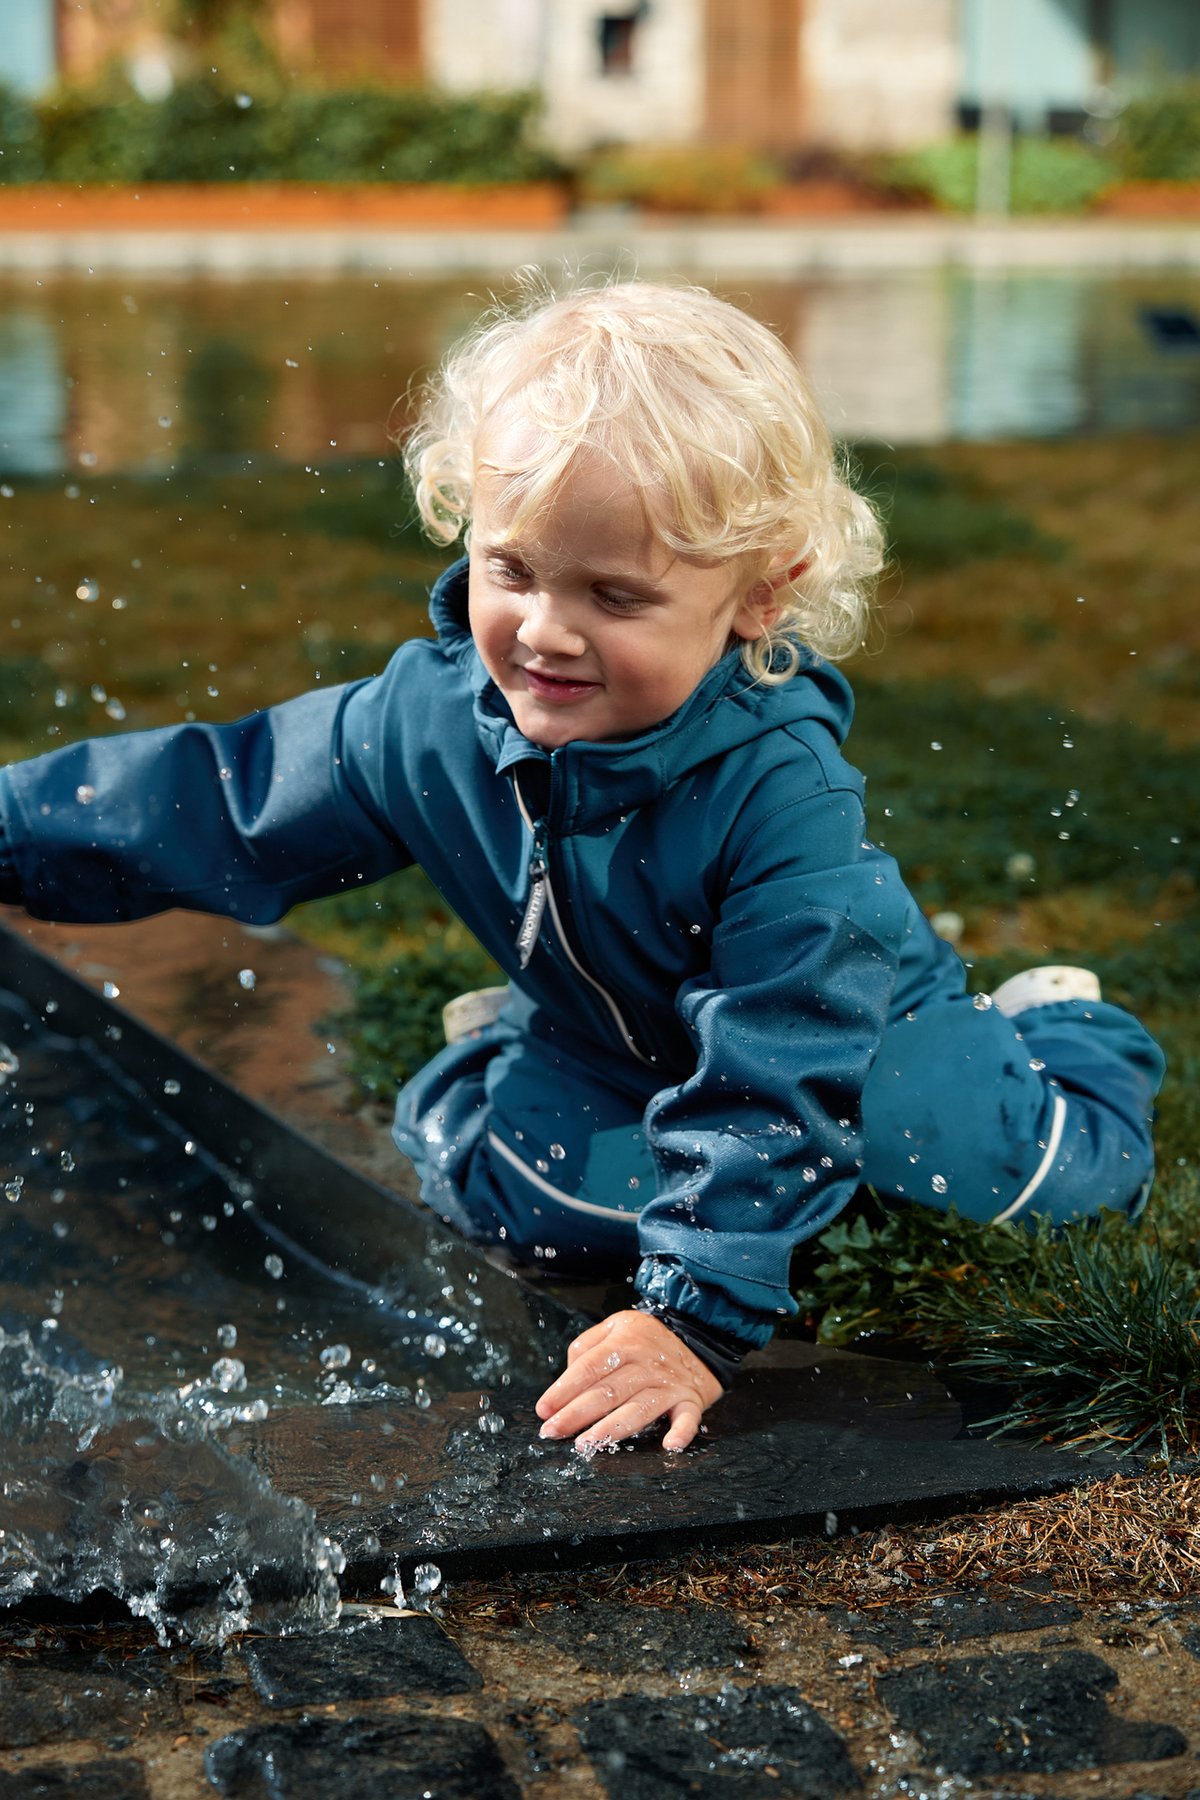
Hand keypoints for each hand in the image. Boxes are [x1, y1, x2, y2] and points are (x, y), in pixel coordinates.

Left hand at [535, 1309, 722, 1452]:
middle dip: (575, 1414)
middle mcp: (646, 1364)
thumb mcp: (616, 1325)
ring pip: (638, 1409)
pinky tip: (669, 1447)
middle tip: (552, 1432)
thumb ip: (587, 1346)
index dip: (563, 1389)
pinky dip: (681, 1432)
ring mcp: (669, 1384)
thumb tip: (567, 1378)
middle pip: (607, 1392)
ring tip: (586, 1443)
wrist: (699, 1334)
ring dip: (611, 1428)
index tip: (544, 1409)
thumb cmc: (647, 1337)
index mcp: (624, 1342)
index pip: (589, 1367)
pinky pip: (687, 1418)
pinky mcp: (689, 1399)